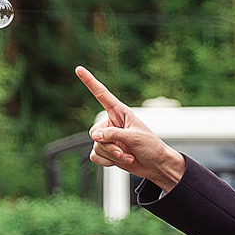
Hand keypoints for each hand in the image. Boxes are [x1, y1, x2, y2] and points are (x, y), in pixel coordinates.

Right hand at [77, 67, 185, 187]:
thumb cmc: (150, 146)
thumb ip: (113, 135)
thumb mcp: (134, 137)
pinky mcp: (106, 152)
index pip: (102, 95)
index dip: (90, 82)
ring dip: (111, 155)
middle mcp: (111, 123)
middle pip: (95, 132)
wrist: (155, 165)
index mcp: (120, 112)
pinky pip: (95, 156)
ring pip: (96, 146)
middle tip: (123, 151)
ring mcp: (108, 138)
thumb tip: (94, 136)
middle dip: (108, 145)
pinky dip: (107, 162)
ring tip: (127, 156)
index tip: (78, 69)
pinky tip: (120, 161)